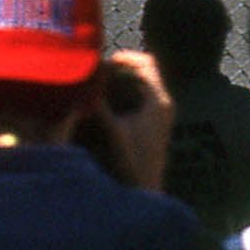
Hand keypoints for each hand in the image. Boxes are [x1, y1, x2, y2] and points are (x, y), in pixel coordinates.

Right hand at [98, 48, 173, 190]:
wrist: (147, 192)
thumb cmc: (133, 163)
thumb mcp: (113, 132)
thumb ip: (100, 108)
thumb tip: (83, 87)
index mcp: (159, 100)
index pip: (149, 63)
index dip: (129, 57)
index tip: (110, 60)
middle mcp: (165, 104)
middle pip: (148, 73)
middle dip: (126, 69)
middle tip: (104, 71)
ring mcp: (163, 116)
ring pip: (147, 86)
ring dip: (128, 82)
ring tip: (105, 85)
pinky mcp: (158, 127)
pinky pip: (146, 100)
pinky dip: (130, 95)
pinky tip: (112, 105)